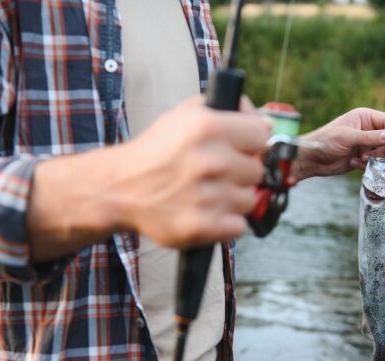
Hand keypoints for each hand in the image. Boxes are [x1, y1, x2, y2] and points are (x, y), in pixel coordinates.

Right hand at [117, 96, 268, 247]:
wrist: (119, 189)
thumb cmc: (156, 152)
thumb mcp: (184, 115)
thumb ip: (226, 108)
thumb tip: (264, 120)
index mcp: (208, 127)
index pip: (262, 135)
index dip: (250, 142)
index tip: (240, 148)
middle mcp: (211, 161)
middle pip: (257, 170)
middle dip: (239, 172)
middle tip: (215, 174)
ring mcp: (208, 196)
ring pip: (249, 200)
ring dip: (232, 199)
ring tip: (207, 194)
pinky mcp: (203, 227)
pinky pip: (239, 226)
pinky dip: (226, 223)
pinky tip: (206, 212)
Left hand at [291, 108, 384, 180]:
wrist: (312, 159)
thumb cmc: (325, 141)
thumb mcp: (348, 137)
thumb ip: (370, 137)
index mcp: (365, 117)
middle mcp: (368, 129)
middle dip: (384, 148)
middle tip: (377, 155)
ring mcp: (365, 143)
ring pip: (383, 152)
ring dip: (374, 158)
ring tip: (359, 158)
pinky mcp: (362, 156)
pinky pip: (375, 162)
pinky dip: (366, 165)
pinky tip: (353, 163)